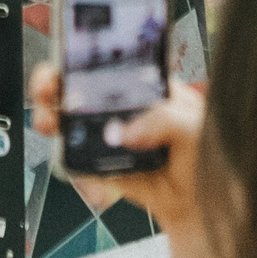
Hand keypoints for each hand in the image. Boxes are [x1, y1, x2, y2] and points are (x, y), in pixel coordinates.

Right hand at [29, 68, 224, 257]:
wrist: (202, 207)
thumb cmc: (208, 157)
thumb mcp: (195, 127)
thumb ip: (164, 121)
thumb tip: (125, 132)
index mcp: (145, 84)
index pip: (109, 59)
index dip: (83, 51)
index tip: (67, 51)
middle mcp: (120, 104)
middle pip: (76, 84)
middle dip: (53, 81)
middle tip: (48, 87)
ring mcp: (107, 132)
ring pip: (66, 117)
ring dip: (50, 116)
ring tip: (51, 122)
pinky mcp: (99, 162)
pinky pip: (73, 157)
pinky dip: (69, 159)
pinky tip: (80, 161)